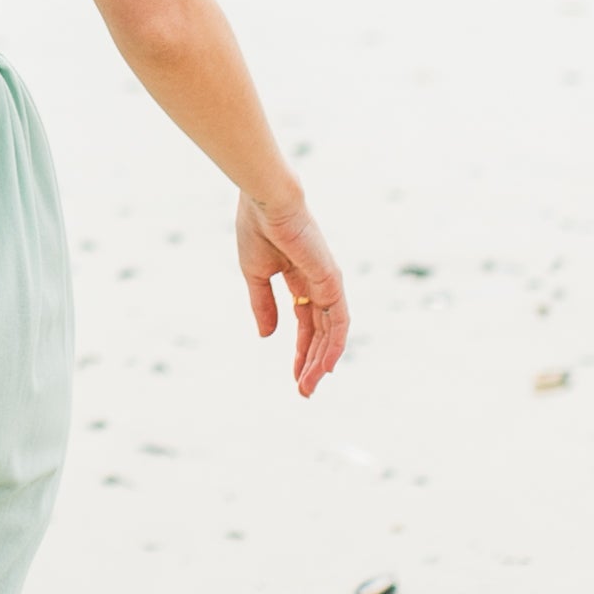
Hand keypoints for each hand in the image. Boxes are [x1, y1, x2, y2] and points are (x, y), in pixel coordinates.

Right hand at [237, 188, 349, 397]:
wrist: (265, 202)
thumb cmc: (257, 229)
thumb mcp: (256, 275)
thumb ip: (264, 305)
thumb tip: (268, 335)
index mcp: (300, 279)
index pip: (306, 323)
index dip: (300, 350)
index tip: (293, 377)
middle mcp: (319, 283)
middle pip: (321, 332)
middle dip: (311, 362)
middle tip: (303, 391)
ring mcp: (328, 282)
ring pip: (331, 332)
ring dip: (321, 360)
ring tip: (309, 386)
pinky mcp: (331, 280)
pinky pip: (338, 320)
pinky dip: (334, 344)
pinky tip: (325, 365)